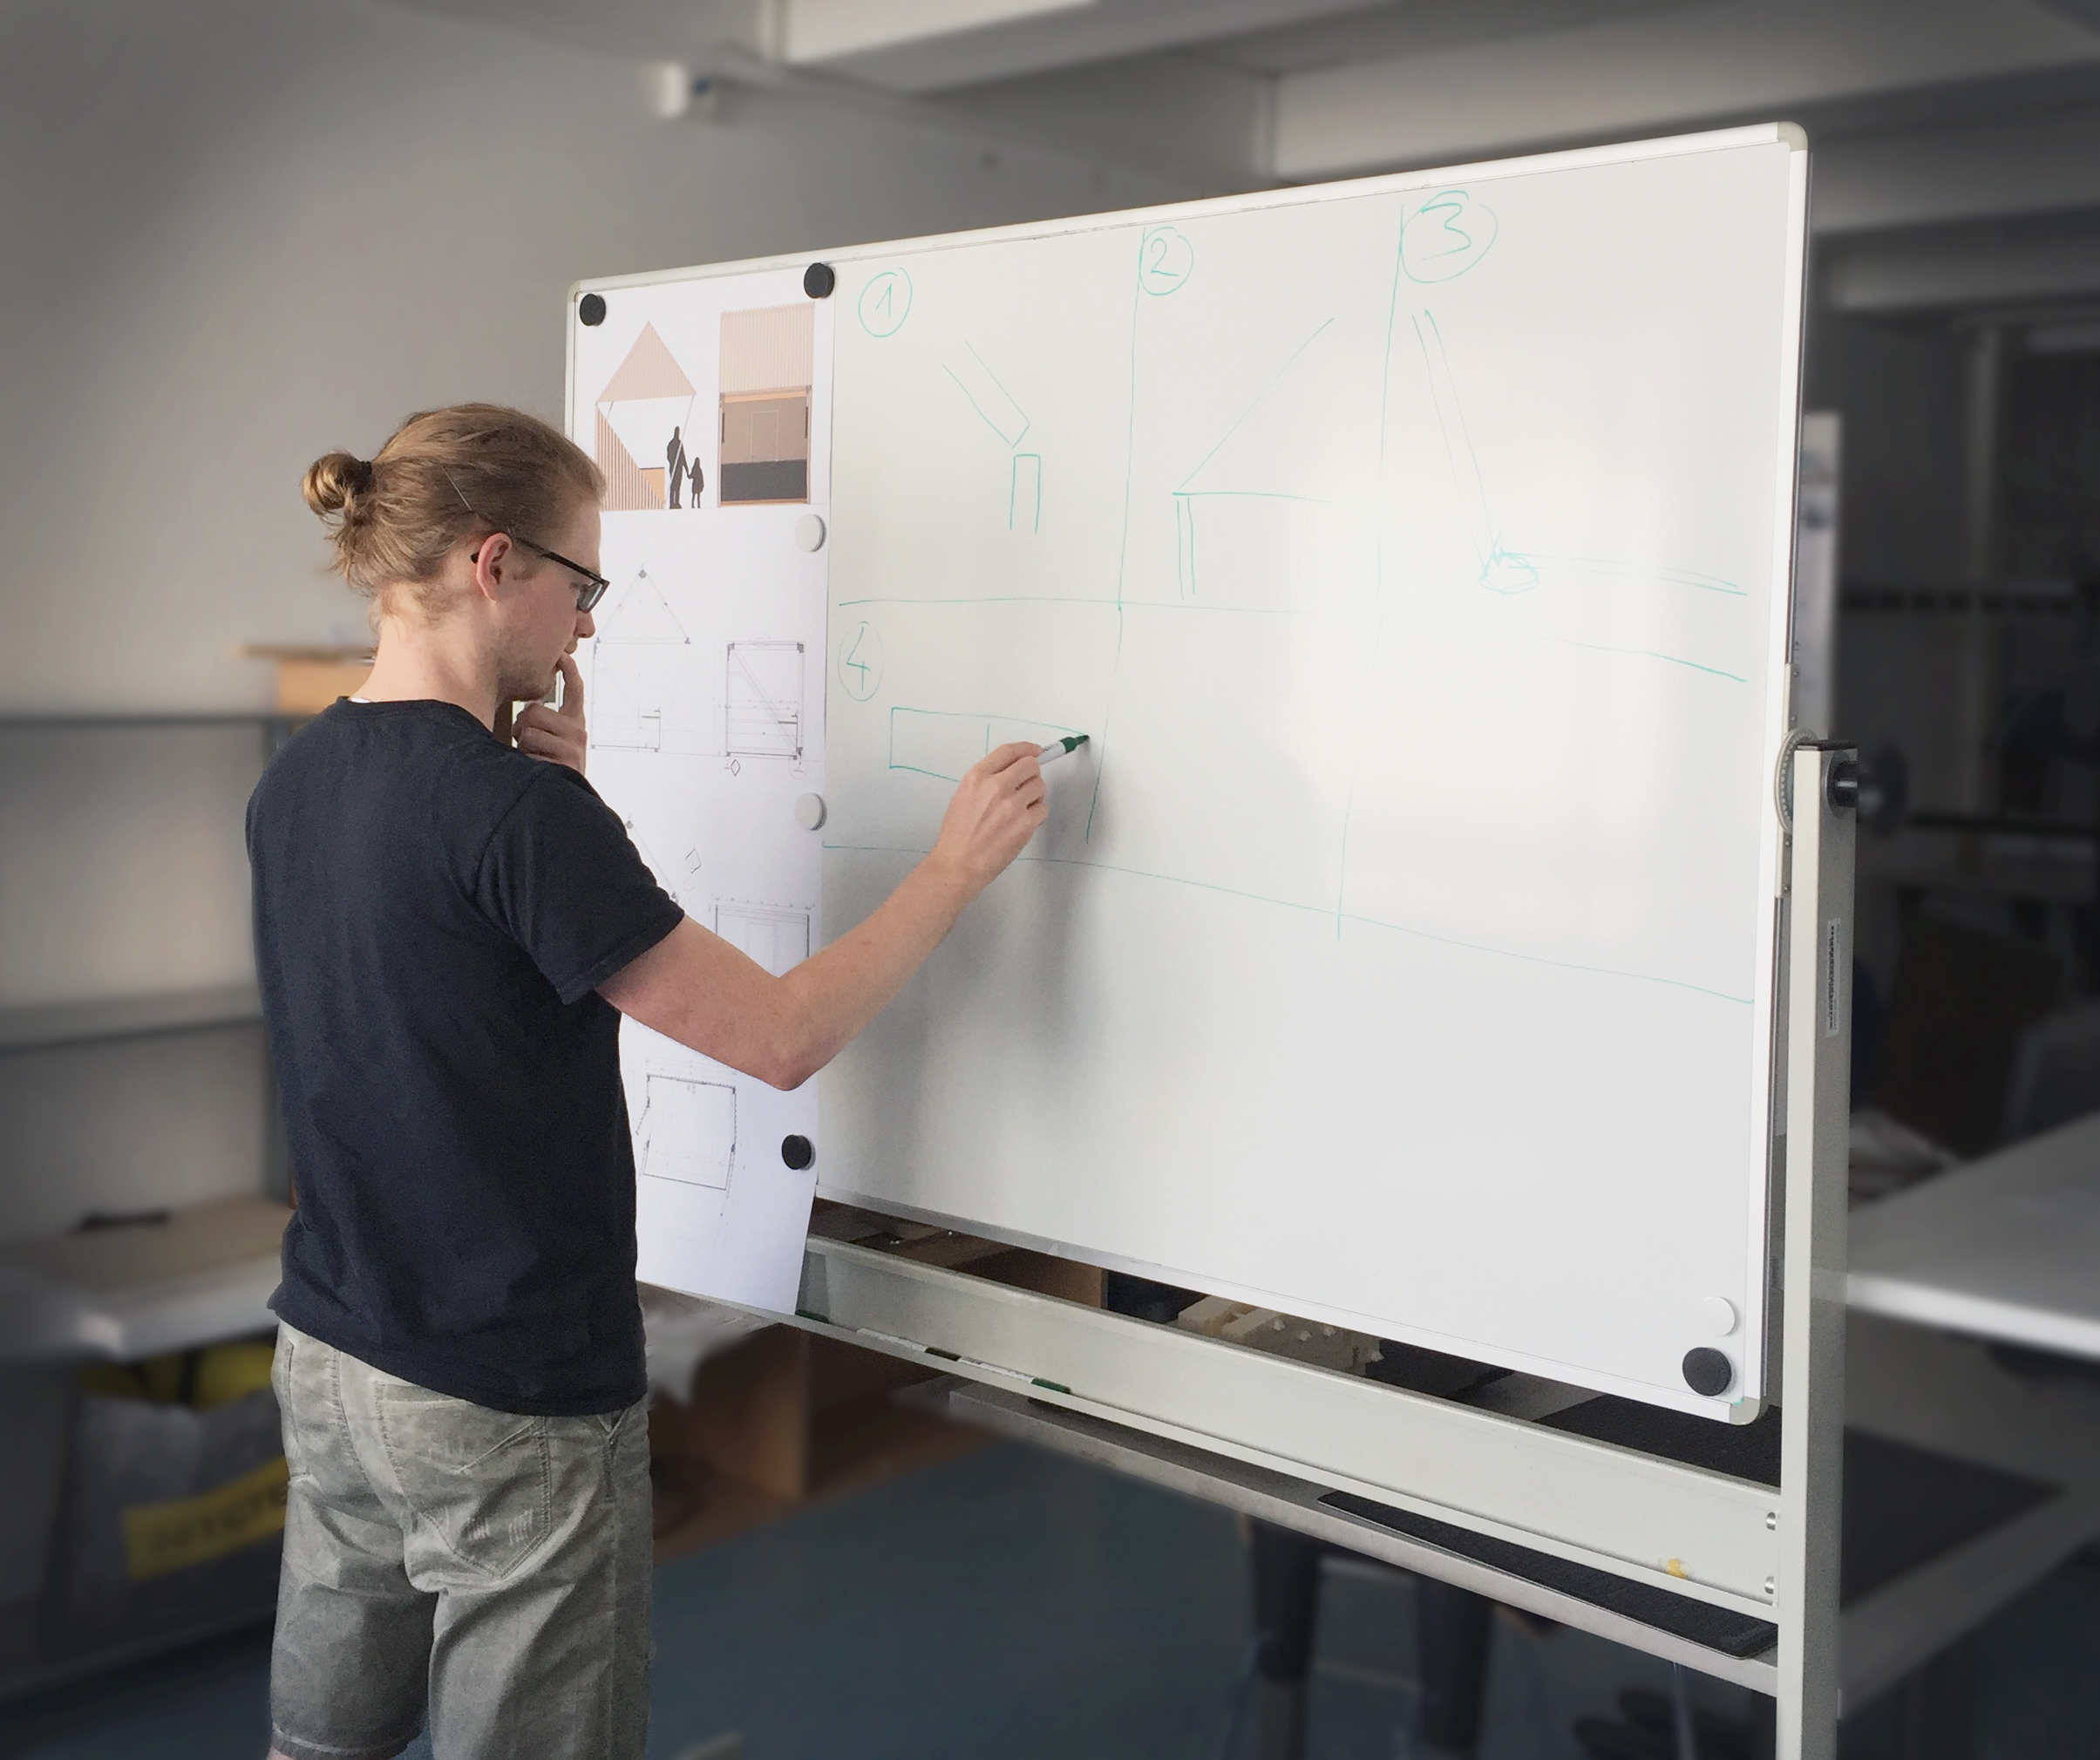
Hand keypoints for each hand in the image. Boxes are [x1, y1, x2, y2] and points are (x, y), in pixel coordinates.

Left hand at [515, 654, 587, 775]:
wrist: (566, 801)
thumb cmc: (553, 768)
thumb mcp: (553, 740)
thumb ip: (544, 721)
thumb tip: (527, 707)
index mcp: (575, 723)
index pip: (574, 690)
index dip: (569, 671)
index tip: (563, 657)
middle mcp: (578, 731)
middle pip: (533, 711)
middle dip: (522, 727)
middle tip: (528, 744)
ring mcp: (573, 747)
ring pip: (527, 731)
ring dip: (523, 747)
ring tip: (533, 758)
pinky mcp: (566, 761)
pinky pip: (530, 751)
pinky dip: (527, 762)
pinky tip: (537, 769)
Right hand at [931, 741, 1046, 892]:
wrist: (959, 863)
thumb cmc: (958, 835)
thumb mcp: (964, 796)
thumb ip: (986, 781)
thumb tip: (1011, 773)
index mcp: (977, 777)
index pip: (1009, 751)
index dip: (1026, 749)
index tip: (1035, 751)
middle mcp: (995, 786)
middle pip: (1030, 765)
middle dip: (1032, 774)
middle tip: (1027, 786)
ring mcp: (1012, 805)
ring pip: (1040, 786)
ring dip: (1035, 796)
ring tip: (1021, 810)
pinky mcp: (1025, 824)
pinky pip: (1043, 810)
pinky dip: (1037, 816)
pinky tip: (1023, 824)